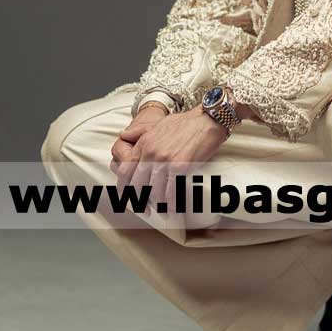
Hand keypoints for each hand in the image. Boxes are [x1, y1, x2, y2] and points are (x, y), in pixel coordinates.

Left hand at [110, 107, 228, 215]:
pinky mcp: (180, 166)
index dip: (125, 189)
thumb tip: (123, 136)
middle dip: (140, 200)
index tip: (130, 198)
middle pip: (137, 185)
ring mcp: (164, 160)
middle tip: (146, 209)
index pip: (125, 171)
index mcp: (143, 143)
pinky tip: (173, 211)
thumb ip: (139, 132)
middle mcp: (150, 152)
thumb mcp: (157, 123)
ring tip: (162, 212)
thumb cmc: (186, 122)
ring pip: (154, 191)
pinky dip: (171, 204)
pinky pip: (171, 191)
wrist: (208, 118)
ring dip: (158, 205)